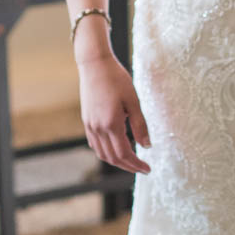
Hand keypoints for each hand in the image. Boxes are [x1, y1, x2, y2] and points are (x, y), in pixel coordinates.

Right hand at [78, 54, 150, 174]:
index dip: (136, 164)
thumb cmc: (116, 79)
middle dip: (128, 166)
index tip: (148, 169)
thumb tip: (147, 146)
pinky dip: (106, 152)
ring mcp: (90, 125)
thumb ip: (140, 125)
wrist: (94, 64)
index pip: (124, 154)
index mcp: (111, 124)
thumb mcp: (133, 100)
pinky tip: (115, 149)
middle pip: (113, 158)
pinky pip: (95, 144)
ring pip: (102, 154)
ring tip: (131, 161)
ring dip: (117, 161)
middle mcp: (98, 128)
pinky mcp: (86, 121)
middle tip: (142, 169)